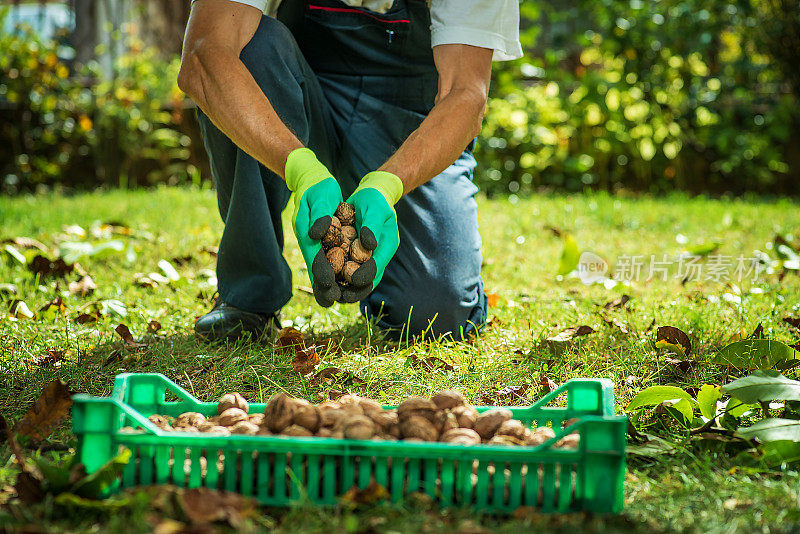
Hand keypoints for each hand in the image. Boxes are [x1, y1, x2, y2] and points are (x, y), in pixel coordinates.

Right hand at [285, 148, 342, 306]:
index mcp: (307, 230)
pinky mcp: (321, 241)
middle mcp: (310, 239)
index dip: (320, 271)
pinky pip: (327, 260)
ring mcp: (315, 242)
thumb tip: (316, 234)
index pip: (314, 255)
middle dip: (323, 284)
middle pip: (316, 266)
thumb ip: (319, 214)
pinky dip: (332, 273)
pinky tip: (341, 285)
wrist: (312, 179)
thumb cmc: (318, 186)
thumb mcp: (321, 195)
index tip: (328, 285)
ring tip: (336, 300)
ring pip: (321, 266)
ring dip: (327, 284)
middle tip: (332, 301)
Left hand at [340, 171, 402, 302]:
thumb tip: (369, 245)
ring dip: (344, 289)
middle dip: (354, 291)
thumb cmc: (374, 200)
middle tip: (339, 298)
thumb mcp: (374, 208)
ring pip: (356, 279)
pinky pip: (346, 270)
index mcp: (386, 247)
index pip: (377, 267)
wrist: (370, 194)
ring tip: (330, 296)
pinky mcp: (355, 255)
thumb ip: (372, 226)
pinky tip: (324, 283)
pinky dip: (337, 278)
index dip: (366, 276)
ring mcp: (366, 257)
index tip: (353, 281)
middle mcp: (377, 256)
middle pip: (367, 280)